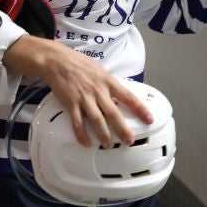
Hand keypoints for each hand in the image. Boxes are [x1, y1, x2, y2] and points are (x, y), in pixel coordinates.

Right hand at [3, 36, 152, 147]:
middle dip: (123, 129)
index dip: (140, 109)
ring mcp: (84, 98)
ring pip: (97, 120)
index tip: (149, 119)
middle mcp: (98, 91)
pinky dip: (82, 135)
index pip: (128, 97)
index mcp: (108, 81)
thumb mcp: (100, 70)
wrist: (57, 62)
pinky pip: (78, 122)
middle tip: (130, 140)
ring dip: (104, 135)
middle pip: (113, 113)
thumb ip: (109, 84)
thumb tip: (118, 96)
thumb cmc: (79, 64)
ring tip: (108, 144)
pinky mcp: (71, 103)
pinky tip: (87, 143)